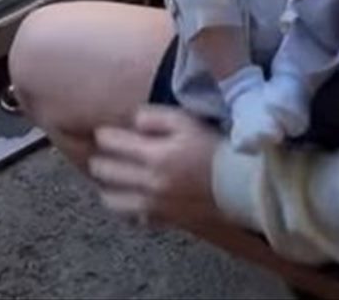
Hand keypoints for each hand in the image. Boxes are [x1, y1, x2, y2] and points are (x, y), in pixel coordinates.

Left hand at [90, 106, 222, 226]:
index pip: (110, 143)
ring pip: (113, 201)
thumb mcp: (185, 121)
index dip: (103, 134)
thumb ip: (153, 117)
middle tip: (101, 153)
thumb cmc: (212, 148)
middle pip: (105, 172)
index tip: (104, 132)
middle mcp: (148, 183)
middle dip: (99, 159)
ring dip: (106, 187)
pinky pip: (133, 218)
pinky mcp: (164, 220)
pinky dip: (126, 208)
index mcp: (153, 155)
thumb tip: (131, 122)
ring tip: (110, 178)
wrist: (239, 185)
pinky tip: (130, 197)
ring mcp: (155, 205)